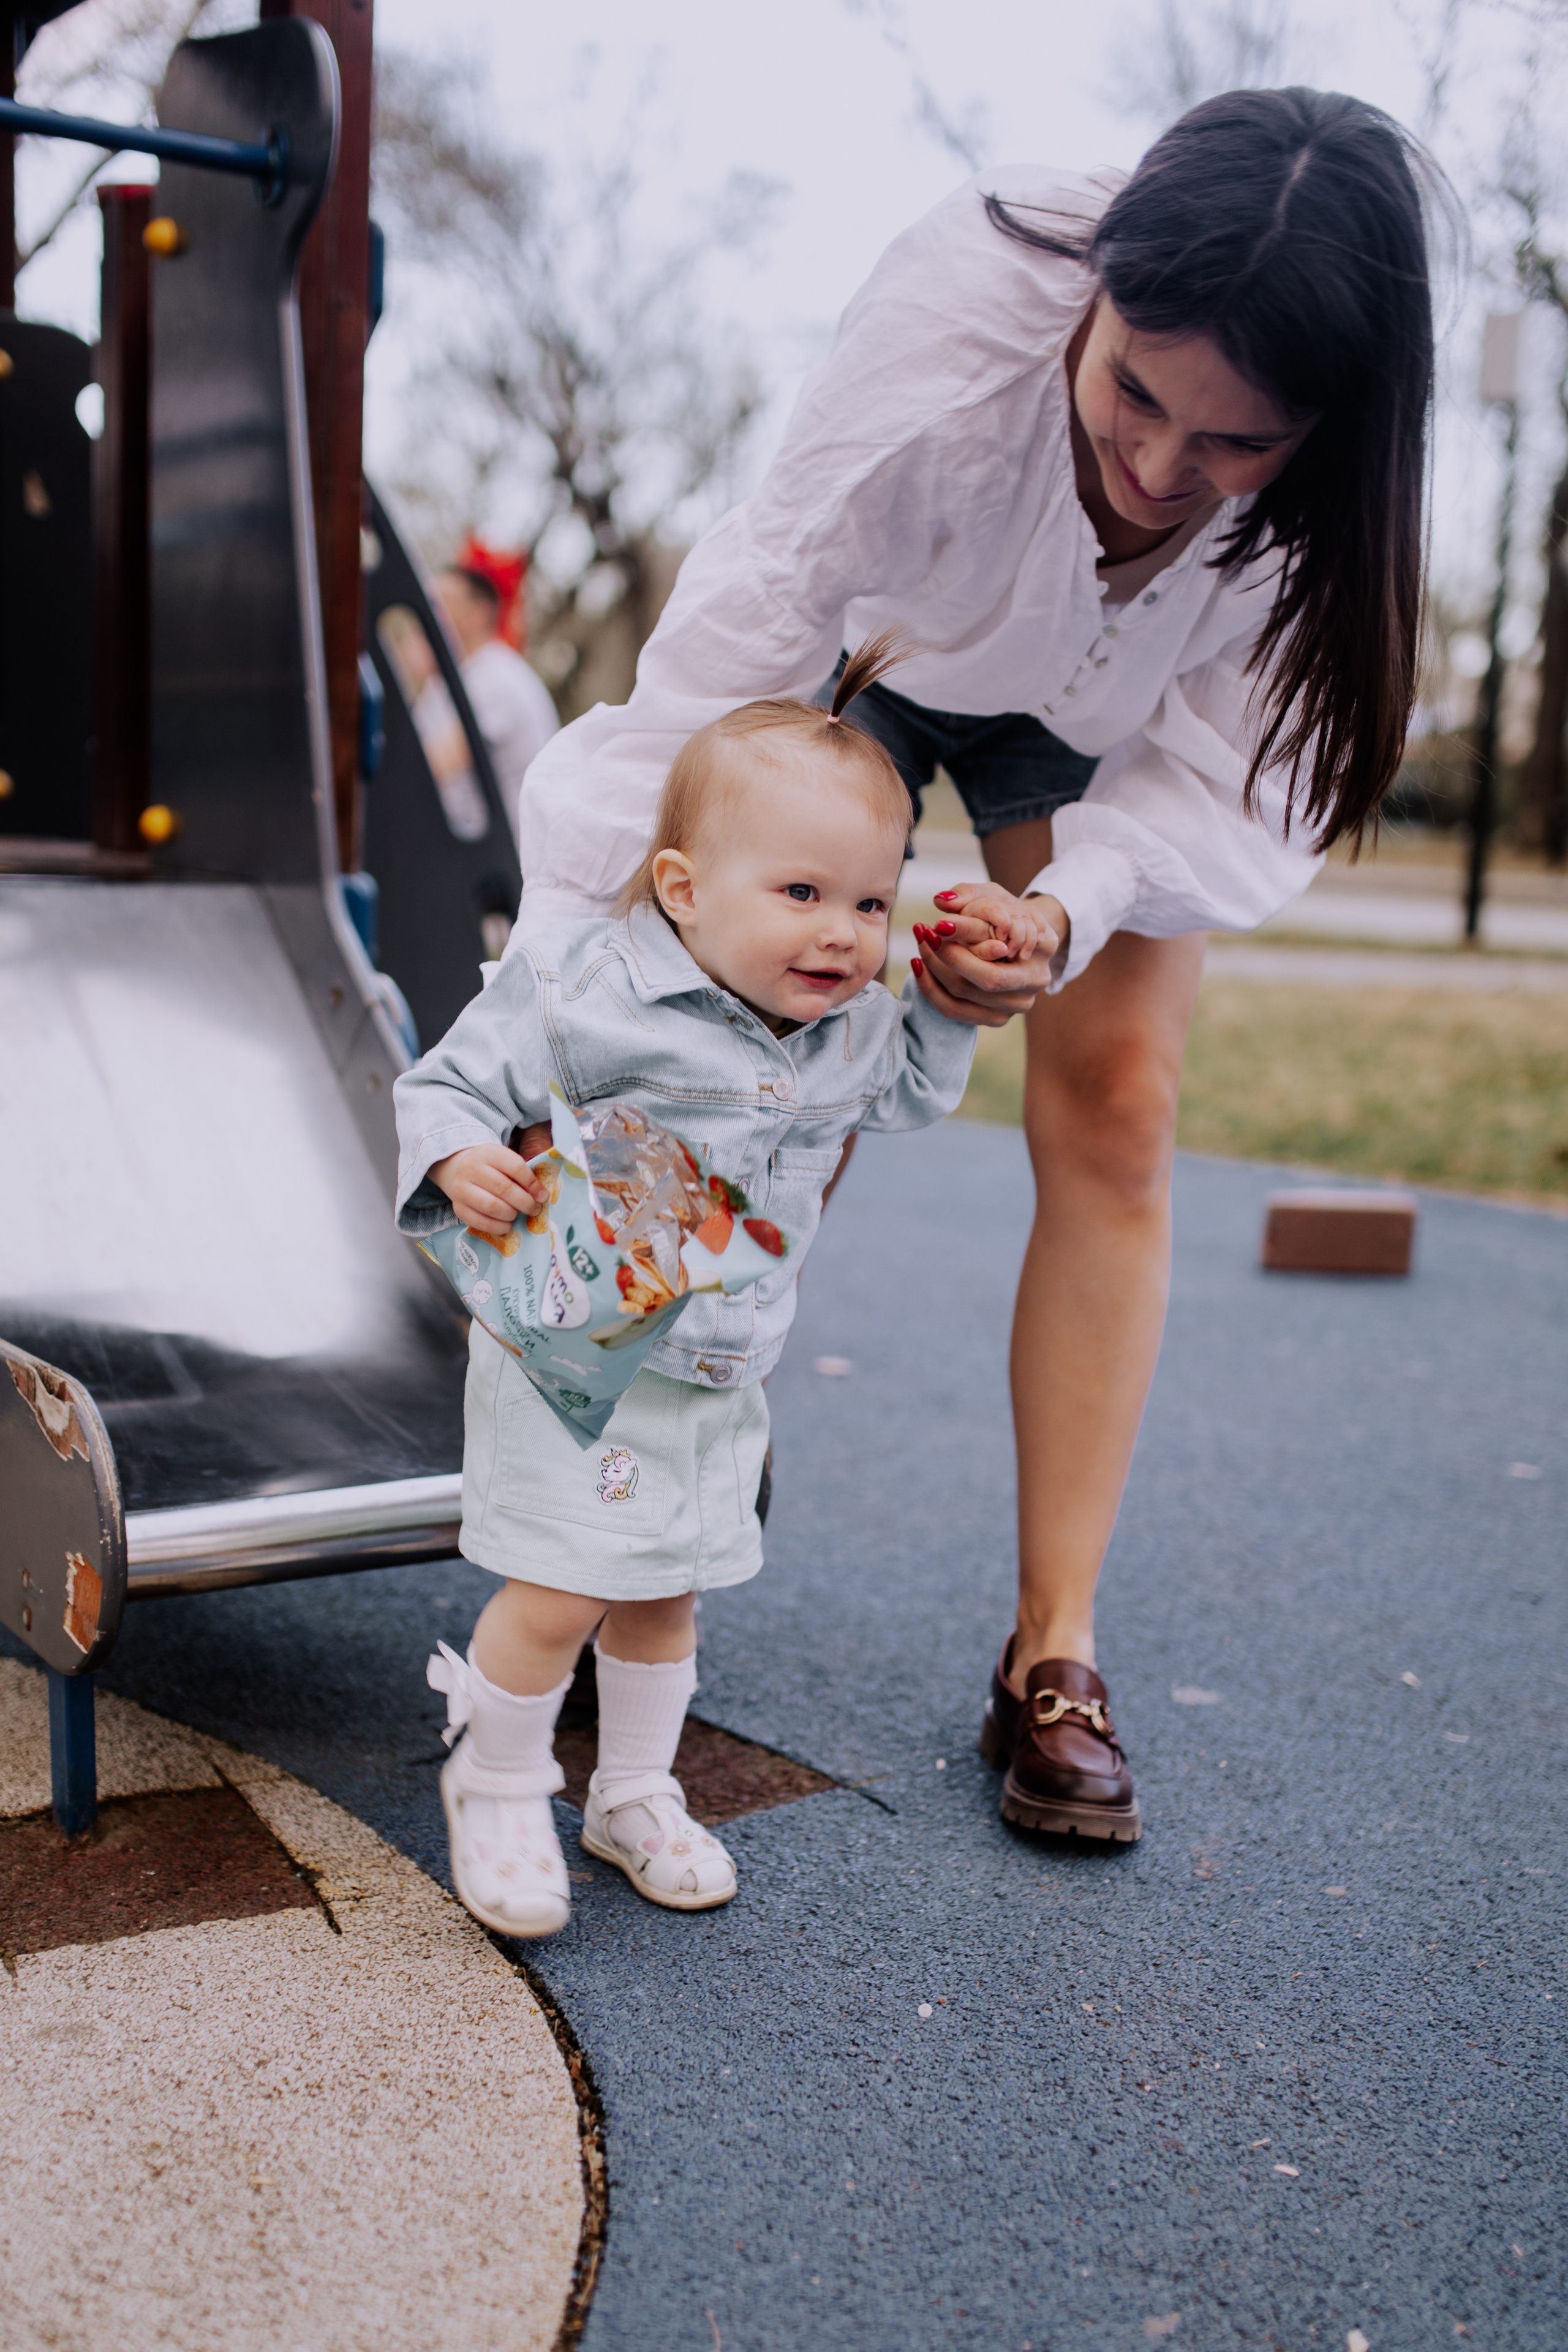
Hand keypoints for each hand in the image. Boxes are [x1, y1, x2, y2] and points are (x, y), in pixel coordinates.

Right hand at [428, 1141, 551, 1238]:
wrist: (461, 1171)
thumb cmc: (492, 1168)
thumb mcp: (506, 1161)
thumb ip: (523, 1174)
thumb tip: (541, 1196)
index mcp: (488, 1153)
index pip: (516, 1167)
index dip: (533, 1184)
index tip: (543, 1196)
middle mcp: (471, 1169)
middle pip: (504, 1188)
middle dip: (525, 1202)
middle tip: (535, 1209)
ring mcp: (461, 1189)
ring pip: (492, 1206)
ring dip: (512, 1215)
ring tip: (518, 1215)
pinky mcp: (458, 1208)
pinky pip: (482, 1222)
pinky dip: (499, 1226)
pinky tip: (507, 1224)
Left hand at [909, 884, 1067, 1026]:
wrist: (1018, 939)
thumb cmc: (1004, 912)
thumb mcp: (992, 895)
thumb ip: (967, 894)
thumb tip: (941, 901)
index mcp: (1043, 951)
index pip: (997, 960)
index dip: (961, 946)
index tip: (936, 925)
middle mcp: (1036, 982)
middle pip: (982, 982)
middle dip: (944, 958)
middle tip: (923, 933)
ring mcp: (1016, 1006)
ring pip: (963, 998)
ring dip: (932, 971)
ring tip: (920, 944)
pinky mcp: (996, 1018)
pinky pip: (954, 1011)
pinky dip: (930, 989)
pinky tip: (918, 966)